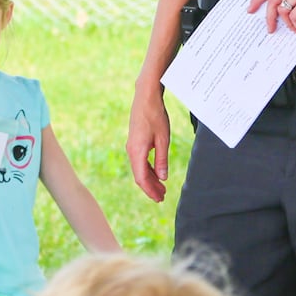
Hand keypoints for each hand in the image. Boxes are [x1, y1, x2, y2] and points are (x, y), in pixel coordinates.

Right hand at [126, 85, 169, 202]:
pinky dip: (149, 169)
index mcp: (137, 151)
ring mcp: (132, 146)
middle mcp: (131, 151)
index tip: (159, 198)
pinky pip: (140, 161)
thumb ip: (162, 159)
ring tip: (162, 188)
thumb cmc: (155, 116)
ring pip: (140, 169)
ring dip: (151, 179)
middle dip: (151, 188)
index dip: (150, 190)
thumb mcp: (163, 139)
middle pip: (140, 176)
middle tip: (162, 197)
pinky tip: (157, 173)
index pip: (142, 178)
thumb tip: (163, 178)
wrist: (145, 97)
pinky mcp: (135, 142)